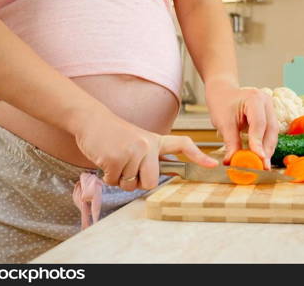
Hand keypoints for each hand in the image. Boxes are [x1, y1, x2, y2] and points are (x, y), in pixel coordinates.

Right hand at [72, 109, 217, 190]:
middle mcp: (148, 145)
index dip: (198, 156)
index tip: (212, 165)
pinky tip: (106, 159)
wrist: (91, 120)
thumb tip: (157, 176)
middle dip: (137, 181)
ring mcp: (133, 151)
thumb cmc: (114, 134)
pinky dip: (108, 176)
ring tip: (115, 159)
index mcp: (155, 141)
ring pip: (130, 184)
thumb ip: (150, 157)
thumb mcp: (138, 141)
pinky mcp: (116, 158)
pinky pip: (115, 182)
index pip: (182, 144)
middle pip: (151, 182)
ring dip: (119, 178)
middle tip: (127, 167)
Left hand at [206, 81, 278, 168]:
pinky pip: (270, 132)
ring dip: (267, 149)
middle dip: (266, 150)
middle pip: (270, 130)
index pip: (259, 124)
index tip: (258, 158)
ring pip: (273, 133)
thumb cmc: (221, 103)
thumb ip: (231, 143)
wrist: (223, 92)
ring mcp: (270, 108)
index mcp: (254, 99)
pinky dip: (265, 145)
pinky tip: (261, 156)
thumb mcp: (224, 123)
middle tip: (262, 166)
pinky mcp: (269, 115)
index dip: (258, 143)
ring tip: (261, 165)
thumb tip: (233, 161)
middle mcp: (266, 102)